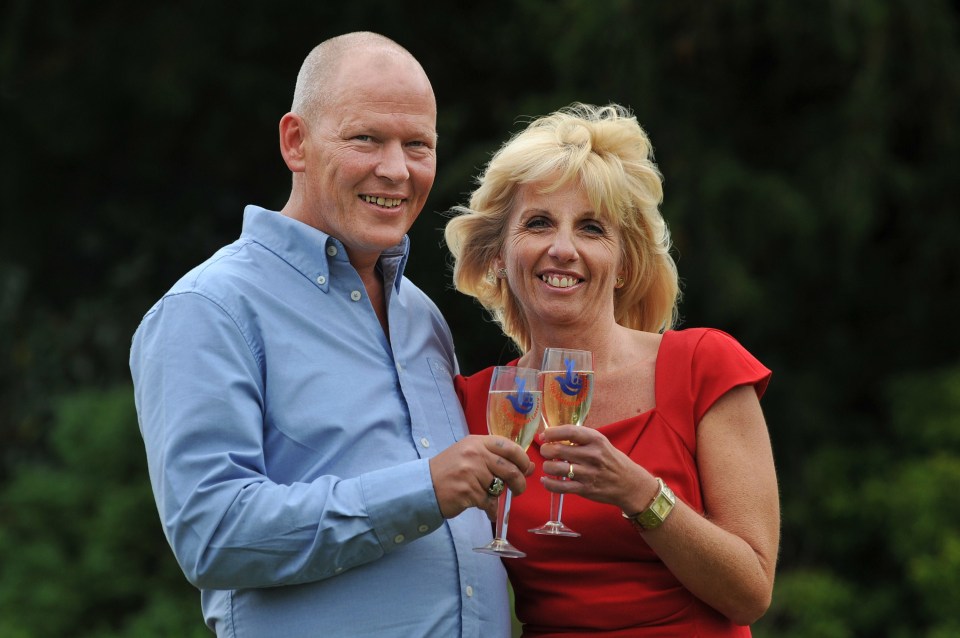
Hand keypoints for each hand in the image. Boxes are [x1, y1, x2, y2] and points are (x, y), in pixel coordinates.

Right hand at [429, 435, 533, 518]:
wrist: (425, 486)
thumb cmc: (450, 470)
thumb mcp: (471, 455)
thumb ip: (497, 458)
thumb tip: (530, 467)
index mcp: (477, 442)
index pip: (510, 447)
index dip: (523, 460)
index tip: (525, 469)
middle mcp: (475, 454)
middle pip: (510, 470)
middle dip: (519, 484)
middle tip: (518, 490)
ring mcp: (471, 472)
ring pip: (500, 488)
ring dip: (500, 498)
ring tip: (492, 499)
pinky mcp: (467, 491)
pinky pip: (489, 502)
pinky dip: (491, 509)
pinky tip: (487, 510)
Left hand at [538, 424, 654, 511]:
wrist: (629, 483)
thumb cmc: (610, 459)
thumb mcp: (600, 442)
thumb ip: (579, 438)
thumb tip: (551, 435)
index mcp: (595, 440)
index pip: (569, 431)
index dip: (552, 433)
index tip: (544, 435)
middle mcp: (592, 455)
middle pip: (557, 450)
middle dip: (545, 450)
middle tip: (546, 451)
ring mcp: (588, 473)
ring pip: (555, 468)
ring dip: (546, 466)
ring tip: (548, 465)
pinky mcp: (585, 489)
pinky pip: (560, 487)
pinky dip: (548, 484)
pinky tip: (546, 480)